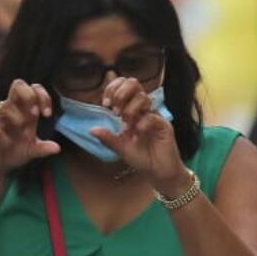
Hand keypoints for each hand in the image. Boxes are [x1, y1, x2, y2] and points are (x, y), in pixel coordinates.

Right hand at [0, 80, 59, 176]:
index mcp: (24, 111)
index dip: (43, 96)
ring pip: (4, 105)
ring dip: (16, 117)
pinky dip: (0, 135)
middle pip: (18, 85)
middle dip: (29, 96)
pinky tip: (7, 144)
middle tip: (35, 114)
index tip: (47, 114)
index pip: (34, 89)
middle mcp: (10, 110)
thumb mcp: (31, 150)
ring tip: (21, 131)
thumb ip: (43, 148)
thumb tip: (57, 148)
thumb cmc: (14, 150)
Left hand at [92, 77, 185, 192]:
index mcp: (132, 111)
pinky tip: (139, 133)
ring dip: (130, 108)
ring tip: (127, 123)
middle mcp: (144, 110)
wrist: (158, 172)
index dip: (113, 89)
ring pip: (143, 97)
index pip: (123, 87)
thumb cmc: (142, 158)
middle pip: (134, 83)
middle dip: (121, 93)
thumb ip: (108, 138)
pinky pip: (152, 116)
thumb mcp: (121, 148)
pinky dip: (142, 123)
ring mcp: (154, 116)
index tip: (106, 104)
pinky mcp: (164, 126)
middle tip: (115, 110)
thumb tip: (91, 129)